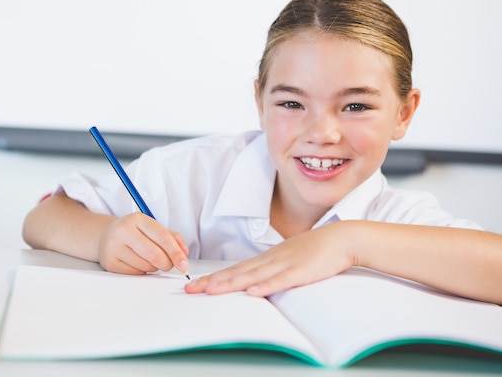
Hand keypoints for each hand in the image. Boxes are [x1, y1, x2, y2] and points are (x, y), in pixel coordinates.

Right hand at [98, 212, 188, 275]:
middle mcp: (123, 230)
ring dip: (155, 267)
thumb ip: (172, 238)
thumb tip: (184, 252)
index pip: (163, 237)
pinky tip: (138, 263)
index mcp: (138, 219)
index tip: (184, 264)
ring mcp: (114, 247)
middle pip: (155, 255)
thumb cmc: (135, 233)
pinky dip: (143, 271)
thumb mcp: (153, 228)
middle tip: (169, 264)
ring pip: (146, 266)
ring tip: (150, 259)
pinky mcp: (110, 262)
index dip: (176, 253)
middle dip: (167, 264)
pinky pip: (136, 273)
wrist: (106, 236)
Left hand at [185, 222, 353, 296]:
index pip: (234, 270)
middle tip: (191, 290)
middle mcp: (270, 260)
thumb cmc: (315, 250)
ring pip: (253, 276)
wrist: (341, 238)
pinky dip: (266, 286)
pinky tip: (253, 292)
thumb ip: (270, 271)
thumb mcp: (287, 260)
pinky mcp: (301, 271)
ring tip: (211, 290)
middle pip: (237, 273)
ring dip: (231, 284)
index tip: (194, 286)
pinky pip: (281, 280)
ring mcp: (284, 264)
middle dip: (212, 282)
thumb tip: (253, 283)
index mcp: (266, 259)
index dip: (214, 278)